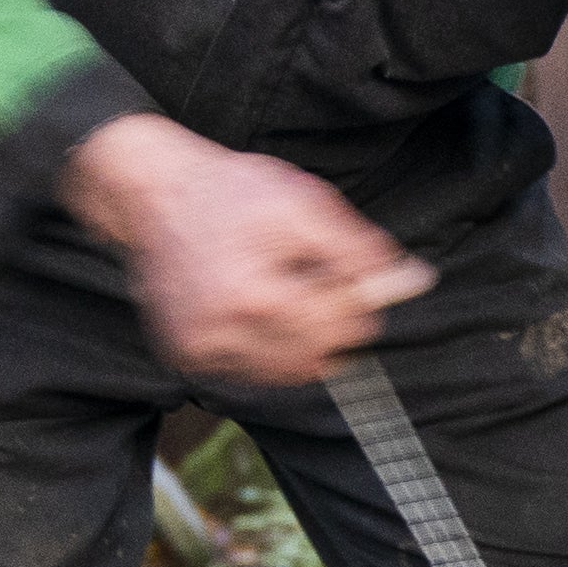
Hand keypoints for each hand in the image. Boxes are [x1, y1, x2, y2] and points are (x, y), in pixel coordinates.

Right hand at [62, 113, 430, 388]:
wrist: (151, 192)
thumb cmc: (231, 191)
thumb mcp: (305, 205)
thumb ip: (360, 250)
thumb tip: (416, 279)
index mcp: (257, 299)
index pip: (344, 329)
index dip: (363, 302)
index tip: (358, 279)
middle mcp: (222, 336)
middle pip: (318, 359)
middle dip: (335, 326)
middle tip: (325, 287)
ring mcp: (198, 353)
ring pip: (285, 375)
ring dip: (303, 344)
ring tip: (288, 294)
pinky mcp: (183, 357)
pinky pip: (248, 373)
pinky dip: (267, 350)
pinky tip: (260, 311)